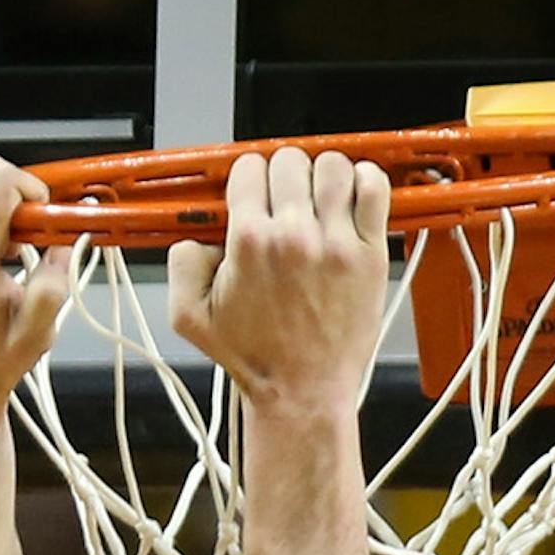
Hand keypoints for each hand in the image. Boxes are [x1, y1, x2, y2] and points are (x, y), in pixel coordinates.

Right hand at [167, 145, 389, 411]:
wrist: (301, 392)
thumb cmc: (255, 358)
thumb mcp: (190, 319)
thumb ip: (180, 265)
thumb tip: (196, 235)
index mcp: (248, 243)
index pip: (249, 169)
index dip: (249, 182)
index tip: (255, 200)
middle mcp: (293, 236)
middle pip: (289, 161)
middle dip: (283, 180)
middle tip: (286, 206)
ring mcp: (336, 242)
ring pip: (332, 166)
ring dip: (323, 178)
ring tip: (320, 203)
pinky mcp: (369, 253)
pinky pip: (374, 187)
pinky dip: (366, 182)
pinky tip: (353, 200)